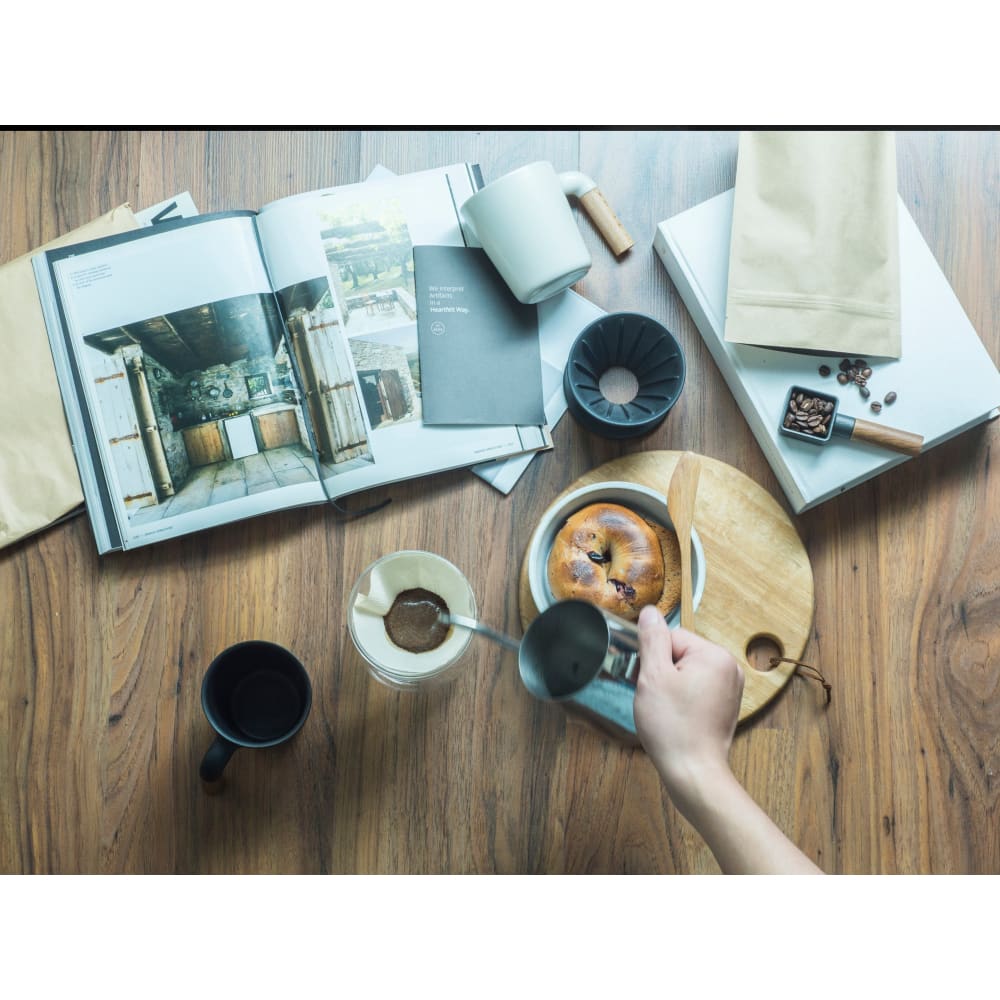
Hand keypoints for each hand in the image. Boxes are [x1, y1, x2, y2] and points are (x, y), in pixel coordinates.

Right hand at [633, 605, 743, 803]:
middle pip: (681, 653)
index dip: (655, 660)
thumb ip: (652, 640)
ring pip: (687, 671)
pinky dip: (684, 698)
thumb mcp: (653, 676)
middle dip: (664, 673)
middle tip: (659, 699)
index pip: (672, 637)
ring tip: (669, 710)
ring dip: (672, 686)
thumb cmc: (673, 726)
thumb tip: (650, 612)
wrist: (692, 772)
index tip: (652, 684)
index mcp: (715, 655)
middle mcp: (729, 667)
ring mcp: (731, 688)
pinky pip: (697, 688)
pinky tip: (678, 717)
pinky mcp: (727, 705)